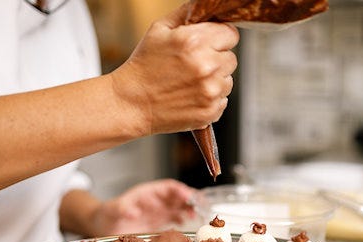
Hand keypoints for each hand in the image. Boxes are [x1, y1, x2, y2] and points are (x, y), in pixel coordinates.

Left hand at [92, 179, 195, 235]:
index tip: (188, 195)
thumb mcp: (113, 210)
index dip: (179, 190)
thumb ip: (122, 209)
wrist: (104, 225)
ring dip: (188, 208)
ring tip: (195, 214)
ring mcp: (158, 210)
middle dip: (189, 199)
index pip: (167, 187)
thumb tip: (132, 212)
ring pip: (178, 206)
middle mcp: (155, 200)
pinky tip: (186, 222)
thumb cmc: (108, 214)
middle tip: (199, 205)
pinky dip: (182, 218)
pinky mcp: (158, 221)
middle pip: (176, 195)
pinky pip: (174, 217)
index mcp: (147, 192)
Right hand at [109, 4, 239, 134]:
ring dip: (214, 80)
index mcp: (195, 41)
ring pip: (228, 80)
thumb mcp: (159, 29)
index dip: (219, 38)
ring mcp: (210, 91)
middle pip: (231, 58)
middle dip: (216, 59)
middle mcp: (206, 66)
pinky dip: (210, 99)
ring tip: (189, 82)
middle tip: (193, 65)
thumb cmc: (143, 66)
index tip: (207, 44)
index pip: (231, 33)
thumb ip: (186, 13)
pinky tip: (190, 95)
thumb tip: (205, 7)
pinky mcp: (210, 111)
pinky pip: (223, 100)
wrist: (131, 103)